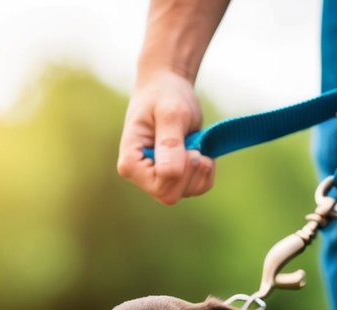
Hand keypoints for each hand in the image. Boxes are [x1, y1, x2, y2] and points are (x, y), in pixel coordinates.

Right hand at [116, 70, 215, 204]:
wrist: (169, 87)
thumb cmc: (165, 95)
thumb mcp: (170, 113)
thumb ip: (170, 143)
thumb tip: (168, 173)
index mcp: (130, 163)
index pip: (160, 186)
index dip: (181, 170)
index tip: (186, 145)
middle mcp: (140, 176)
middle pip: (171, 195)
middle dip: (191, 171)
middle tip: (193, 144)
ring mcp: (157, 178)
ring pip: (187, 192)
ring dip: (200, 169)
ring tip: (195, 143)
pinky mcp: (175, 177)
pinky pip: (198, 187)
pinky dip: (206, 171)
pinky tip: (200, 150)